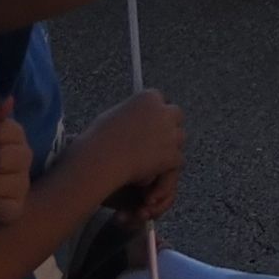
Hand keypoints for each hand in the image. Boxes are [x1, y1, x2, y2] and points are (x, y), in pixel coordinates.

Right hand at [76, 87, 188, 217]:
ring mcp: (170, 133)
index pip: (162, 100)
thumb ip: (132, 115)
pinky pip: (176, 163)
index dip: (157, 113)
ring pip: (178, 140)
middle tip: (158, 141)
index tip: (153, 122)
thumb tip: (136, 119)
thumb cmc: (100, 138)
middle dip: (169, 127)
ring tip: (148, 164)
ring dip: (167, 150)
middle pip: (176, 115)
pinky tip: (147, 182)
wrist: (100, 159)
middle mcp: (163, 112)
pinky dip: (164, 174)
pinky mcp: (172, 155)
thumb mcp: (114, 116)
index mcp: (149, 97)